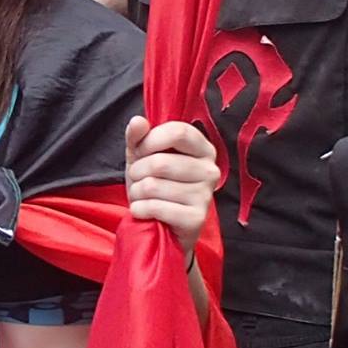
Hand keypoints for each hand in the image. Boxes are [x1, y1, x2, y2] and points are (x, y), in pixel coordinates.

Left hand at [125, 116, 217, 253]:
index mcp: (203, 149)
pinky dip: (140, 209)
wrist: (162, 225)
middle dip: (137, 172)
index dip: (151, 140)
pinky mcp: (196, 218)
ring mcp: (206, 195)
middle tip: (137, 181)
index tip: (140, 151)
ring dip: (137, 193)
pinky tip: (144, 211)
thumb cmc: (156, 185)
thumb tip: (137, 121)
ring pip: (153, 186)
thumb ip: (138, 137)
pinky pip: (156, 207)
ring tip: (141, 197)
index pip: (178, 131)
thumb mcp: (143, 157)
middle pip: (161, 162)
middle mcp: (210, 170)